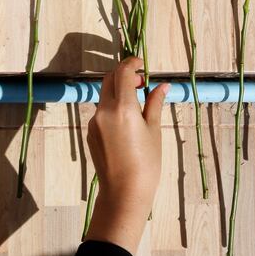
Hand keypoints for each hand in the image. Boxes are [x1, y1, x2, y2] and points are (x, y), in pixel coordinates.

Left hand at [84, 56, 168, 253]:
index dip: (132, 63)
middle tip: (141, 82)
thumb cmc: (146, 163)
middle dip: (123, 74)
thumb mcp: (154, 130)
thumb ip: (155, 103)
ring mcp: (94, 122)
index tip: (142, 63)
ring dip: (118, 91)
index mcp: (122, 108)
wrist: (124, 192)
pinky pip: (101, 112)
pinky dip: (113, 107)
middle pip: (109, 79)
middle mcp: (104, 111)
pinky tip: (128, 122)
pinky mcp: (91, 133)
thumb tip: (162, 85)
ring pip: (104, 95)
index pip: (123, 73)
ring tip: (137, 103)